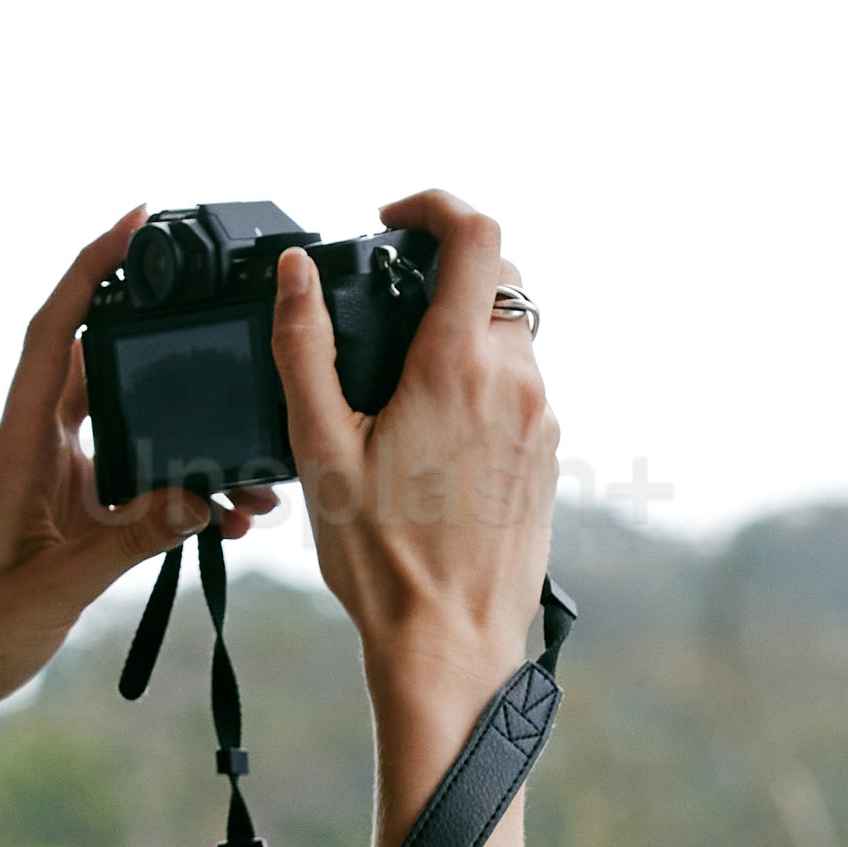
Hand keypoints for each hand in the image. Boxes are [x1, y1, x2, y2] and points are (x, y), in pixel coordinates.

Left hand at [0, 210, 268, 830]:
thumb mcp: (55, 589)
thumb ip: (130, 539)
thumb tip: (201, 494)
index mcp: (14, 450)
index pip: (55, 334)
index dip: (92, 268)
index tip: (135, 218)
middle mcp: (29, 457)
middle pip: (103, 372)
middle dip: (166, 354)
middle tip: (229, 338)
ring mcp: (45, 491)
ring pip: (126, 437)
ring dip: (182, 443)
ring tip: (248, 473)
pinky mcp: (57, 527)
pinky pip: (127, 490)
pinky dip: (171, 496)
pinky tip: (217, 520)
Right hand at [278, 190, 557, 812]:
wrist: (450, 643)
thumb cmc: (381, 559)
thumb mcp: (320, 448)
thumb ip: (304, 347)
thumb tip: (296, 272)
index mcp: (456, 365)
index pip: (476, 233)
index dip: (435, 203)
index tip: (394, 218)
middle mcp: (514, 380)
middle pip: (497, 279)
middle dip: (442, 275)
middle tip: (385, 311)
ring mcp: (541, 417)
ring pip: (509, 335)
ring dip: (460, 335)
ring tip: (400, 392)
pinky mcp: (551, 453)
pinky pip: (520, 387)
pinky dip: (480, 383)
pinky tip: (433, 439)